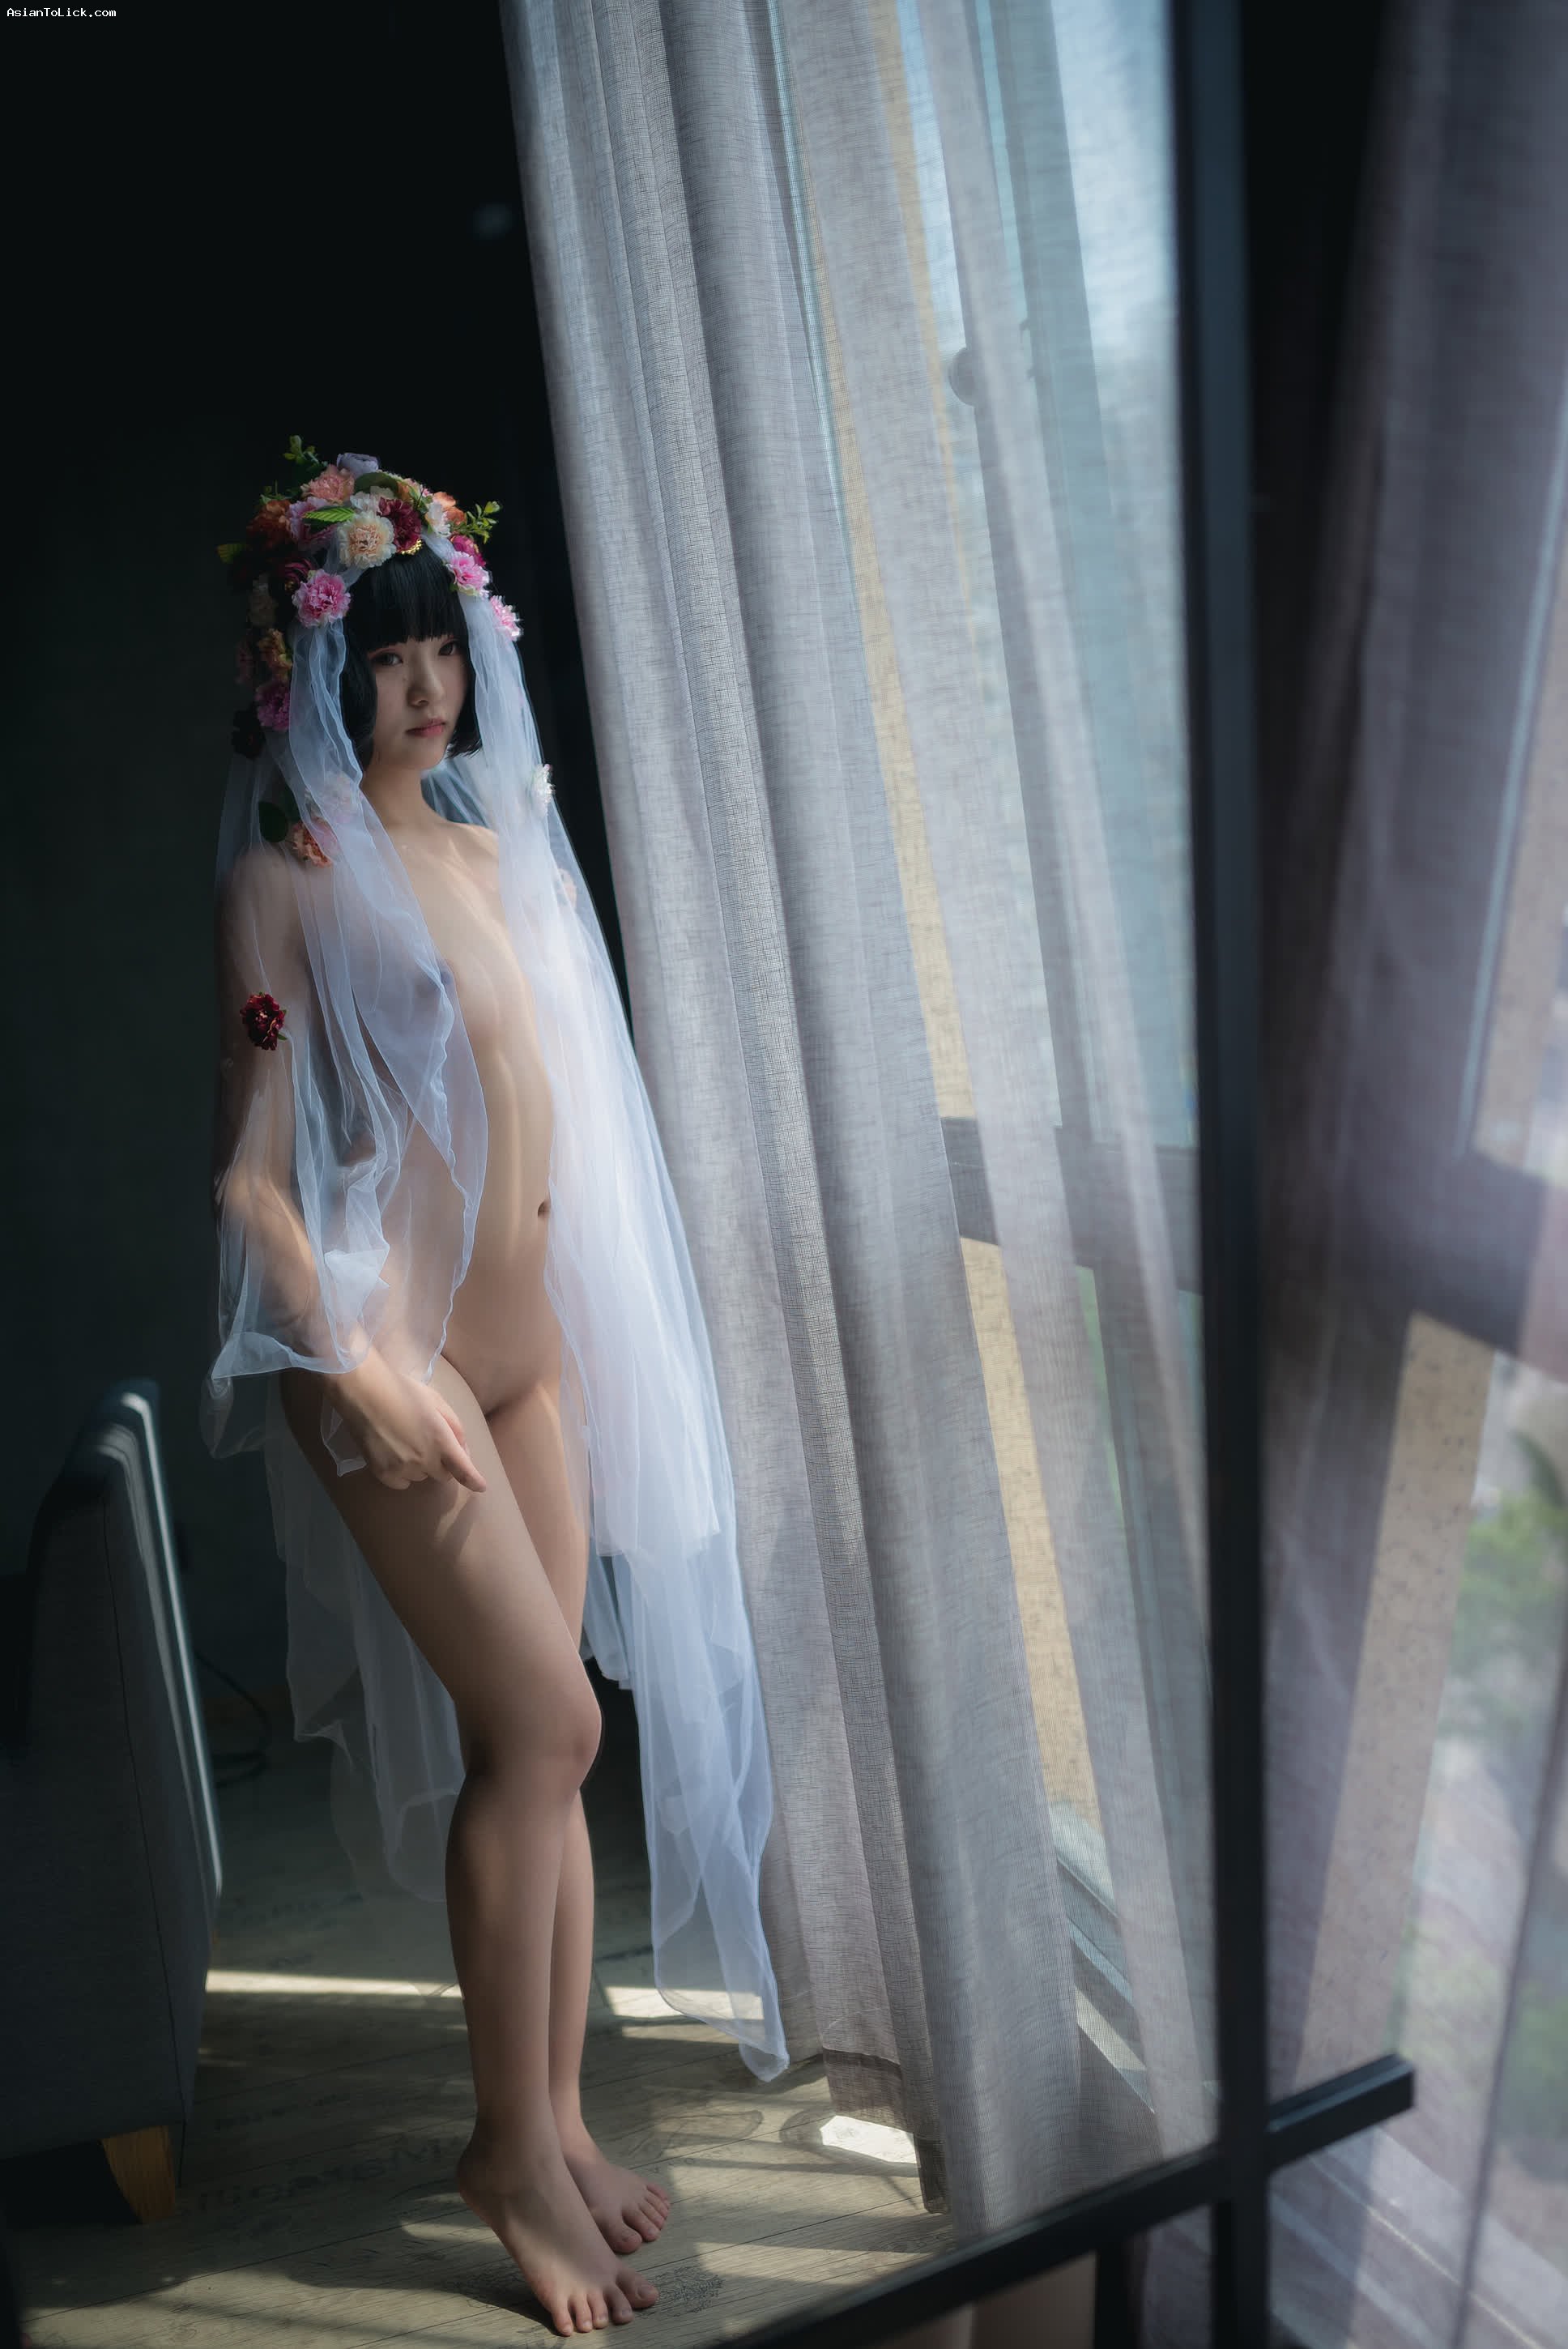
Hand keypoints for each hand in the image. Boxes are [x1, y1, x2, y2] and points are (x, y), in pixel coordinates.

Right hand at [326, 1351, 487, 1493]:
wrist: (363, 1391)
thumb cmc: (403, 1390)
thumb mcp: (437, 1401)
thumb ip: (455, 1427)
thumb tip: (463, 1450)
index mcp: (441, 1440)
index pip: (463, 1469)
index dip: (474, 1480)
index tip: (481, 1487)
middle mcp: (424, 1459)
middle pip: (443, 1475)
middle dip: (442, 1463)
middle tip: (430, 1443)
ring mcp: (402, 1469)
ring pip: (421, 1477)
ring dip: (421, 1466)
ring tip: (406, 1442)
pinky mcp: (382, 1474)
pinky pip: (401, 1483)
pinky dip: (402, 1473)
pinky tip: (393, 1454)